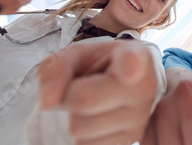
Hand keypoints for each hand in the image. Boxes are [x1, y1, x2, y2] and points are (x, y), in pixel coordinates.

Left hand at [39, 41, 158, 144]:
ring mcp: (141, 118)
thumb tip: (47, 101)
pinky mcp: (132, 140)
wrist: (123, 80)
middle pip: (85, 101)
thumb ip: (57, 68)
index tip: (130, 69)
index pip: (131, 63)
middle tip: (79, 87)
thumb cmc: (100, 64)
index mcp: (134, 56)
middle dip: (68, 97)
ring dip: (74, 119)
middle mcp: (144, 88)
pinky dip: (82, 136)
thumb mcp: (77, 55)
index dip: (129, 66)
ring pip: (82, 131)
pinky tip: (96, 118)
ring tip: (91, 103)